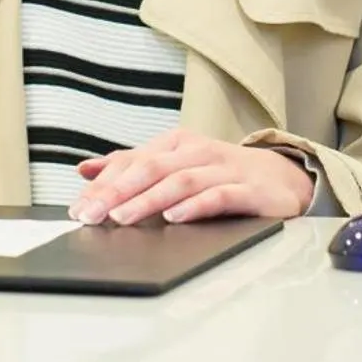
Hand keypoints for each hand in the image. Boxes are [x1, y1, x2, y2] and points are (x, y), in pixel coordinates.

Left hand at [67, 129, 315, 224]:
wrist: (282, 178)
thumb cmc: (221, 173)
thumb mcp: (174, 164)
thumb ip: (132, 166)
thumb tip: (85, 169)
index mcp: (176, 143)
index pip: (133, 160)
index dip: (103, 183)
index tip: (78, 206)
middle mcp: (198, 151)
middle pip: (151, 168)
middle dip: (116, 192)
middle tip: (91, 215)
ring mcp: (224, 169)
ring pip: (180, 180)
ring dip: (148, 200)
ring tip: (122, 218)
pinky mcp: (248, 190)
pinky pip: (218, 196)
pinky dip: (195, 206)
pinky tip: (175, 217)